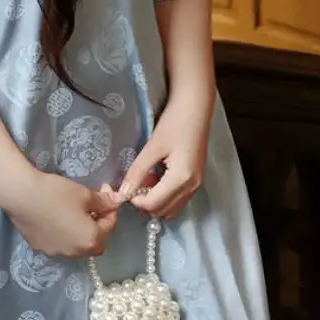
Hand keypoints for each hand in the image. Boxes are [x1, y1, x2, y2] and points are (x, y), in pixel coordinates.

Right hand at [5, 172, 119, 258]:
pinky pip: (60, 244)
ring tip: (76, 214)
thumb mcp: (84, 194)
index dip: (110, 209)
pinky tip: (57, 219)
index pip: (109, 227)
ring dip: (82, 233)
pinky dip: (65, 235)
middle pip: (95, 243)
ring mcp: (57, 253)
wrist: (21, 196)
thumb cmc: (56, 194)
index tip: (106, 193)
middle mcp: (75, 252)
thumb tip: (115, 202)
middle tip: (94, 208)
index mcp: (90, 240)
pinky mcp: (41, 249)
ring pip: (77, 246)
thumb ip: (102, 202)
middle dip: (99, 226)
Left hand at [115, 91, 213, 219]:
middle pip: (163, 211)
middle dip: (144, 203)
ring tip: (144, 180)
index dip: (135, 200)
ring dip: (155, 201)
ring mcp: (196, 185)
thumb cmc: (174, 123)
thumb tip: (123, 192)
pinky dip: (164, 196)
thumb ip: (137, 172)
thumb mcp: (152, 147)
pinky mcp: (196, 180)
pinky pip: (178, 199)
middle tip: (133, 184)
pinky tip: (156, 178)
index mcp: (181, 179)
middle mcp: (192, 187)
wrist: (195, 108)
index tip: (125, 187)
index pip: (153, 204)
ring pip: (171, 209)